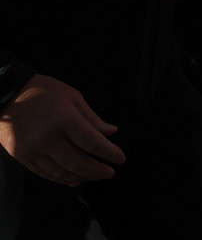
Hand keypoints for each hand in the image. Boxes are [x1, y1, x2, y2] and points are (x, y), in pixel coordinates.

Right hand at [0, 75, 124, 185]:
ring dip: (81, 176)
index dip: (108, 152)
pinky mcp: (22, 157)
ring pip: (61, 171)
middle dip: (97, 170)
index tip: (120, 158)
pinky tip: (74, 179)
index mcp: (64, 120)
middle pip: (77, 161)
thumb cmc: (43, 92)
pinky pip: (45, 173)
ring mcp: (33, 150)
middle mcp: (48, 138)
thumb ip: (91, 118)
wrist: (6, 96)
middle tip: (109, 173)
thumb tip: (111, 132)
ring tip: (95, 177)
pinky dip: (61, 178)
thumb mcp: (72, 97)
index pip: (92, 142)